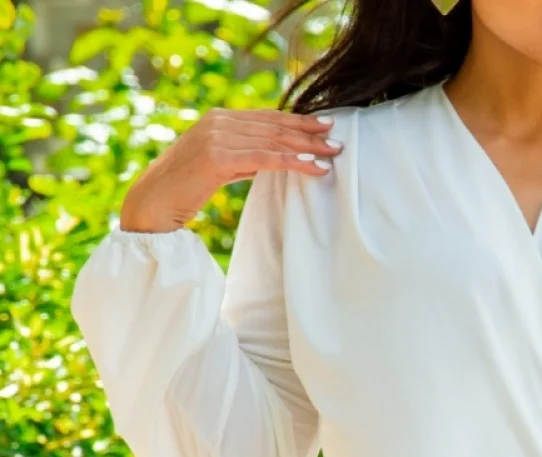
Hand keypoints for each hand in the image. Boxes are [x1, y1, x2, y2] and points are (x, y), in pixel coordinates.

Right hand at [117, 107, 343, 233]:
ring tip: (331, 155)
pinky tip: (312, 167)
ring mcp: (217, 137)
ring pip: (273, 140)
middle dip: (308, 133)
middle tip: (337, 140)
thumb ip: (241, 157)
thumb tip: (271, 159)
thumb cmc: (184, 189)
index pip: (266, 117)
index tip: (324, 125)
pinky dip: (291, 162)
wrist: (152, 202)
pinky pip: (264, 158)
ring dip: (306, 147)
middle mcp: (218, 121)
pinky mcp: (218, 158)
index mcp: (218, 118)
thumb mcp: (217, 166)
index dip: (297, 120)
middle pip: (274, 125)